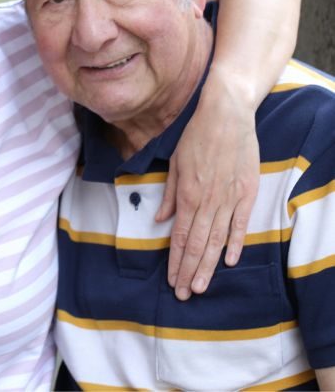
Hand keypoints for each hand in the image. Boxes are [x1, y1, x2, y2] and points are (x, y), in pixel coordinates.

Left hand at [156, 75, 259, 299]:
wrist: (225, 114)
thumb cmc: (195, 136)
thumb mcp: (174, 162)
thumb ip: (169, 194)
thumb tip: (160, 219)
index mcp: (186, 193)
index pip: (179, 236)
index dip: (175, 260)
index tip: (172, 280)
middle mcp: (207, 199)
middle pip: (197, 244)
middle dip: (189, 271)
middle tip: (184, 294)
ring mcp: (229, 197)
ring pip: (217, 239)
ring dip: (208, 265)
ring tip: (201, 287)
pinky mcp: (247, 192)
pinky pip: (241, 224)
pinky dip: (234, 243)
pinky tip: (229, 262)